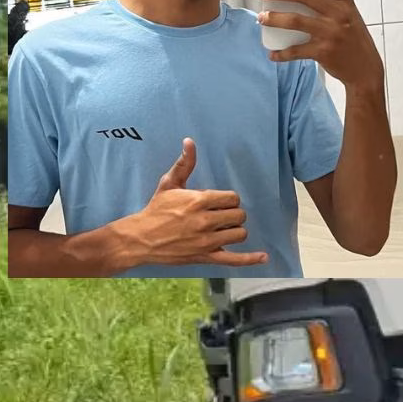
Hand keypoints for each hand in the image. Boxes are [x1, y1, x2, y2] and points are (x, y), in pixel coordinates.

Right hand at [128, 139, 268, 267]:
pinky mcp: (205, 256)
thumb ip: (184, 164)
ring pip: (239, 234)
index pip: (233, 198)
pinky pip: (234, 259)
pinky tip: (263, 257)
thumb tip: (190, 142)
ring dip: (234, 231)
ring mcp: (206, 241)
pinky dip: (250, 259)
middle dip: (232, 214)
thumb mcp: (168, 184)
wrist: (139, 239)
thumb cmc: (155, 210)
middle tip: (219, 216)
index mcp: (199, 201)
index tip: (217, 203)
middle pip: (239, 215)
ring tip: (222, 230)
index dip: (228, 200)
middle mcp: (205, 221)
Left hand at [258, 0, 383, 92]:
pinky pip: (295, 50)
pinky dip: (281, 52)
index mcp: (345, 0)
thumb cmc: (351, 35)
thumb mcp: (346, 12)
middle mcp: (339, 13)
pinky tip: (272, 53)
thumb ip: (327, 0)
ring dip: (274, 18)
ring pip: (296, 20)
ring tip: (261, 17)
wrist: (365, 66)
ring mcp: (331, 32)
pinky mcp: (323, 52)